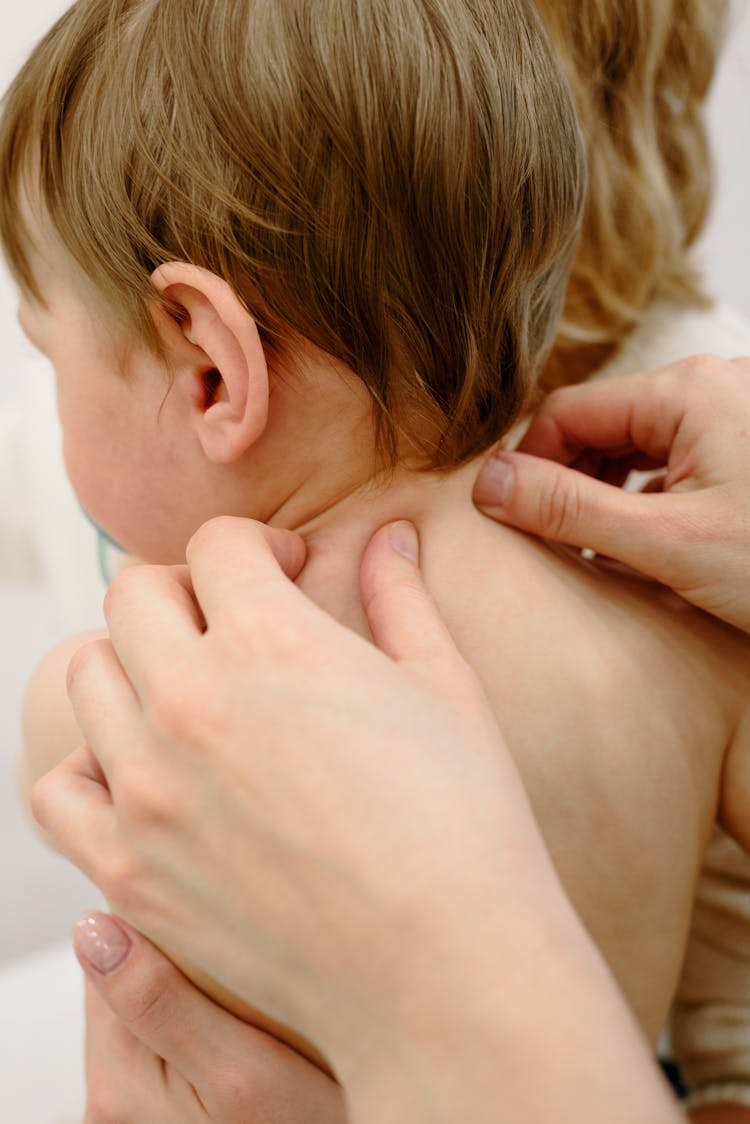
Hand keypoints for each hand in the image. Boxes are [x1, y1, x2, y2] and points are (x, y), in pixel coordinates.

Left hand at [33, 520, 681, 1123]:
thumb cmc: (464, 824)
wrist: (443, 970)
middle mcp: (189, 703)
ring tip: (186, 695)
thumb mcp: (446, 687)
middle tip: (230, 622)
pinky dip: (87, 766)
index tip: (285, 570)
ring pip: (88, 677)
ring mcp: (147, 790)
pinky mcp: (129, 872)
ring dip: (132, 665)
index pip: (217, 544)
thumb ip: (401, 597)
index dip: (258, 545)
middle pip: (136, 595)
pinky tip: (140, 773)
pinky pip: (57, 791)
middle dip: (186, 589)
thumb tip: (389, 536)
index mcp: (272, 644)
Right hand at [473, 355, 749, 632]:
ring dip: (608, 495)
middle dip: (569, 482)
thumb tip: (486, 483)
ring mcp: (737, 414)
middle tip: (553, 545)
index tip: (511, 520)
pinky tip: (647, 547)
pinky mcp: (749, 447)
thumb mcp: (668, 543)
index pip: (568, 411)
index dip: (528, 465)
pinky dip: (650, 499)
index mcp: (687, 391)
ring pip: (639, 445)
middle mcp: (713, 386)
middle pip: (603, 425)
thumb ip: (570, 509)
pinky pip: (678, 460)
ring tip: (597, 552)